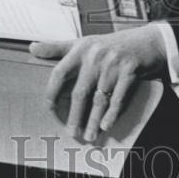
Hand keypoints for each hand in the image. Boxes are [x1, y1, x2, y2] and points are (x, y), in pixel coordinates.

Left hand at [29, 25, 166, 141]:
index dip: (52, 91)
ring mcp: (114, 64)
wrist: (146, 41)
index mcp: (81, 49)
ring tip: (90, 136)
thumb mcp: (83, 42)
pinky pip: (119, 98)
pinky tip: (106, 125)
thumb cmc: (110, 45)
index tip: (49, 108)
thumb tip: (31, 48)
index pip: (60, 72)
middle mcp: (95, 56)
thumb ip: (57, 48)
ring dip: (94, 120)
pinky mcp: (130, 71)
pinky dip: (113, 114)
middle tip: (71, 133)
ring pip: (100, 99)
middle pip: (80, 92)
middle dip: (75, 115)